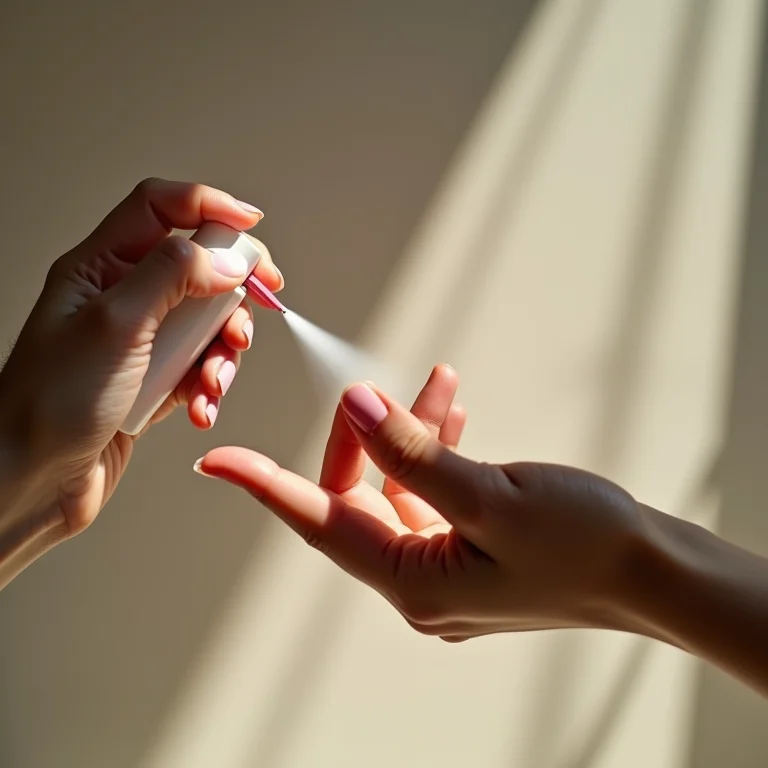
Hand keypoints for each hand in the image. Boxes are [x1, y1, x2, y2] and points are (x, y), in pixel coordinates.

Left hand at [0, 177, 281, 549]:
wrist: (35, 481)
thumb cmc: (51, 404)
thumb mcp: (116, 324)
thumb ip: (174, 276)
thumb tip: (225, 257)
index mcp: (100, 267)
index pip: (160, 208)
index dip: (209, 205)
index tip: (251, 227)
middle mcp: (123, 297)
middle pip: (198, 267)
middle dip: (232, 291)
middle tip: (258, 306)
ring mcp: (142, 340)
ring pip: (207, 322)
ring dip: (223, 352)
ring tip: (214, 380)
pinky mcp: (155, 379)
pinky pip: (201, 367)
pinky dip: (210, 386)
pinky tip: (201, 407)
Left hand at [197, 365, 646, 640]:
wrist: (653, 575)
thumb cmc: (586, 545)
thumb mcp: (493, 494)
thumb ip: (415, 452)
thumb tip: (356, 407)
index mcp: (414, 581)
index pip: (319, 524)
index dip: (265, 486)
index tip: (217, 461)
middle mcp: (418, 582)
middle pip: (361, 496)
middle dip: (373, 433)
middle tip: (397, 389)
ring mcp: (443, 569)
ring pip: (399, 488)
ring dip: (414, 434)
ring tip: (443, 387)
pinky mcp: (466, 552)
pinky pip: (429, 495)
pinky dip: (435, 453)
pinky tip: (453, 417)